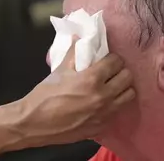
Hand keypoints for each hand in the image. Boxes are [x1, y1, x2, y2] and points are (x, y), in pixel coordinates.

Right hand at [17, 41, 134, 145]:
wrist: (34, 124)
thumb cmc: (45, 95)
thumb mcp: (59, 70)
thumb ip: (73, 52)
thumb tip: (78, 37)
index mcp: (92, 79)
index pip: (116, 62)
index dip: (112, 58)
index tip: (106, 59)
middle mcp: (103, 96)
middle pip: (127, 78)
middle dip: (120, 71)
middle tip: (111, 71)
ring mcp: (104, 114)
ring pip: (128, 96)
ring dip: (122, 88)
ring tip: (111, 86)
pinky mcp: (101, 127)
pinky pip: (117, 112)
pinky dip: (113, 105)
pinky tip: (102, 103)